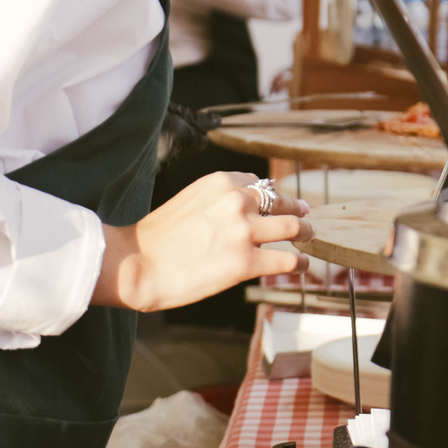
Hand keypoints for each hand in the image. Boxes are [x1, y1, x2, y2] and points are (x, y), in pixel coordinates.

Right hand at [96, 172, 311, 311]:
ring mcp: (244, 231)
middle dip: (296, 210)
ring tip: (310, 239)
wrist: (137, 264)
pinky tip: (303, 266)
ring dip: (306, 233)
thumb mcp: (190, 201)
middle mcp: (237, 201)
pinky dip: (301, 263)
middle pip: (281, 202)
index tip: (278, 205)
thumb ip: (218, 202)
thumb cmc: (157, 238)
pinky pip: (288, 260)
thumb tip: (243, 213)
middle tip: (305, 217)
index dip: (271, 197)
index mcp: (221, 181)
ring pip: (293, 228)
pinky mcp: (246, 262)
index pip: (259, 184)